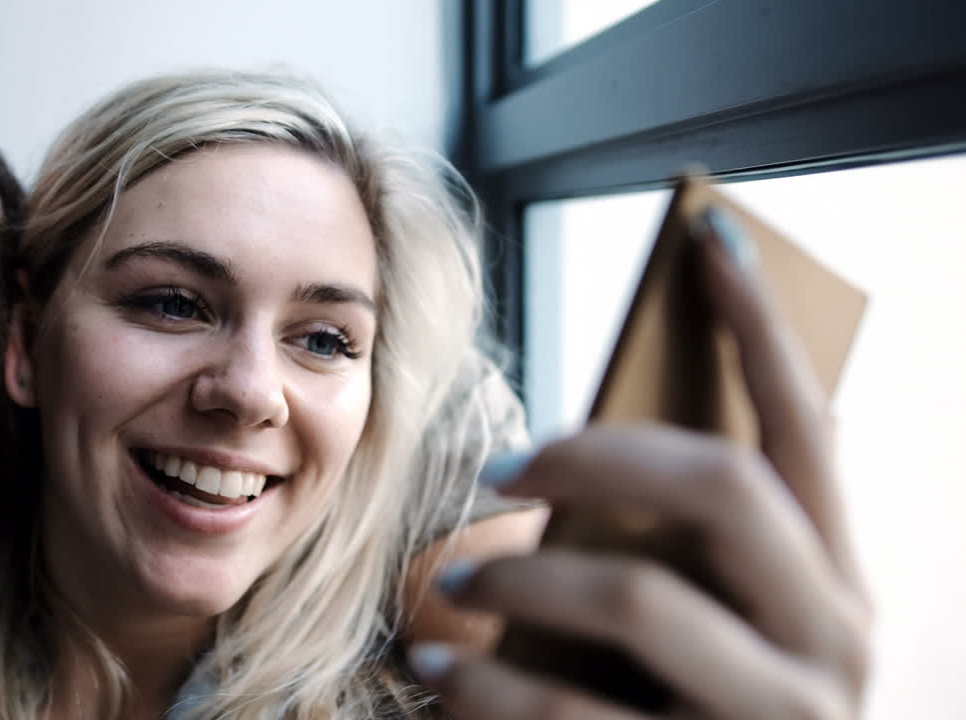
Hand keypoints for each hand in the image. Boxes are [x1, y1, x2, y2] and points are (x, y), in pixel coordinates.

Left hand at [410, 213, 871, 718]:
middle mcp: (834, 639)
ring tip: (457, 579)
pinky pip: (576, 717)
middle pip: (724, 488)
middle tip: (496, 463)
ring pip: (642, 603)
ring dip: (525, 576)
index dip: (760, 323)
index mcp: (835, 580)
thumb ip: (681, 548)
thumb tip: (581, 447)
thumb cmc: (694, 710)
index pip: (804, 423)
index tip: (708, 235)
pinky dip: (489, 689)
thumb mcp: (712, 622)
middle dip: (596, 454)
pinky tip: (440, 678)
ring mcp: (781, 718)